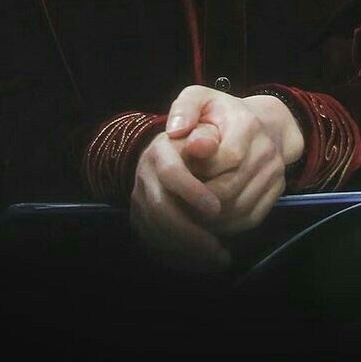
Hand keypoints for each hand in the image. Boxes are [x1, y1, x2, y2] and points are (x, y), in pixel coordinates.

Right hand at [129, 122, 230, 274]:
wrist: (197, 137)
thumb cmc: (210, 119)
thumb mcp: (202, 100)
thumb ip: (192, 111)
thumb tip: (185, 134)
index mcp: (160, 148)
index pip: (169, 173)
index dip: (191, 192)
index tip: (217, 208)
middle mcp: (145, 174)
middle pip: (159, 210)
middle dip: (189, 233)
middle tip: (218, 248)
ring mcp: (142, 198)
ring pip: (157, 233)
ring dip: (187, 250)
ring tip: (218, 257)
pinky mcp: (144, 218)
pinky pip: (157, 244)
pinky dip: (181, 257)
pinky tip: (206, 261)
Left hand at [167, 85, 288, 236]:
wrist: (267, 124)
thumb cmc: (224, 113)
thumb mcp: (201, 98)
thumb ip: (185, 108)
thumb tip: (175, 131)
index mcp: (247, 125)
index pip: (225, 158)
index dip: (199, 171)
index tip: (181, 172)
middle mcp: (266, 151)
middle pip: (230, 189)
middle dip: (200, 198)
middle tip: (178, 199)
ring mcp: (274, 175)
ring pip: (238, 209)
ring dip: (210, 216)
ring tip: (188, 211)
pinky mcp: (275, 194)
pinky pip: (248, 219)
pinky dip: (225, 225)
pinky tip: (207, 218)